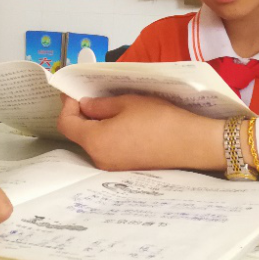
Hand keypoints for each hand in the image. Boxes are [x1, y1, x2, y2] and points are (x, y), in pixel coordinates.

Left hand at [57, 94, 225, 171]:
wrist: (191, 143)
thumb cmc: (160, 119)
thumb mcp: (127, 103)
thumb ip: (99, 105)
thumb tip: (83, 105)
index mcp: (96, 142)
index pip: (67, 124)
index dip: (67, 105)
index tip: (73, 91)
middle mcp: (100, 159)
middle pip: (79, 134)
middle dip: (81, 114)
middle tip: (91, 95)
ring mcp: (113, 166)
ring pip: (94, 142)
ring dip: (96, 124)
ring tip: (110, 107)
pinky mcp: (126, 168)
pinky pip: (108, 149)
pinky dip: (108, 134)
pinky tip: (123, 122)